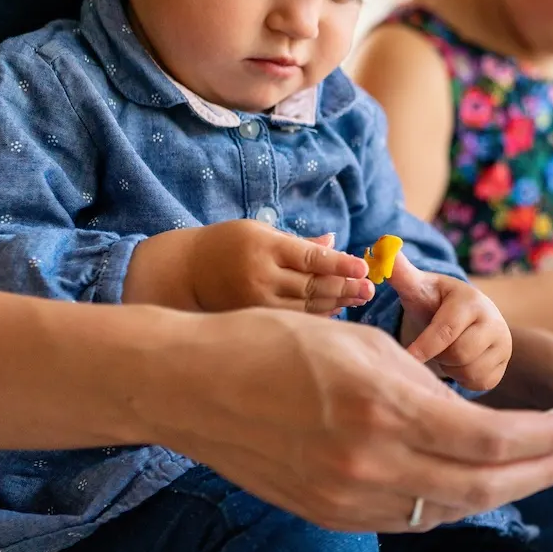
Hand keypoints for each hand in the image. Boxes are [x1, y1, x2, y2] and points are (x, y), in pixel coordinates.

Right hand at [124, 222, 371, 314]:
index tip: (363, 267)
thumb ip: (298, 242)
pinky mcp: (252, 318)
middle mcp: (261, 275)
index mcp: (264, 246)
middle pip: (313, 284)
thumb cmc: (226, 245)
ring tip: (360, 297)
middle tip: (370, 288)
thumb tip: (334, 242)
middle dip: (346, 286)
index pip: (311, 258)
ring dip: (336, 302)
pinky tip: (335, 311)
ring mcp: (256, 300)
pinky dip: (316, 315)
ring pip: (306, 305)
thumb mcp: (260, 232)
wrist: (183, 271)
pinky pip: (292, 319)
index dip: (340, 264)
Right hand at [140, 310, 552, 530]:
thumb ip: (429, 386)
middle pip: (486, 486)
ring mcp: (348, 498)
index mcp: (386, 410)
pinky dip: (453, 498)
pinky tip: (480, 478)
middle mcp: (371, 464)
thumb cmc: (276, 344)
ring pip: (451, 508)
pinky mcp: (331, 515)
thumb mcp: (367, 344)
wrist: (191, 387)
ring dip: (506, 487)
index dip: (552, 439)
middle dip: (547, 469)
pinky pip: (411, 516)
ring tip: (546, 462)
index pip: (495, 440)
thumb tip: (478, 418)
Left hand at [386, 250, 513, 390]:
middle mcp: (494, 320)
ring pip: (470, 372)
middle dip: (439, 355)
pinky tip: (459, 363)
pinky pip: (480, 383)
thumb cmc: (435, 302)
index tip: (406, 357)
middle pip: (459, 355)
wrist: (465, 315)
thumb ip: (401, 271)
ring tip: (446, 352)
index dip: (424, 347)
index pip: (446, 331)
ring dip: (451, 368)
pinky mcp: (505, 363)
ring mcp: (504, 343)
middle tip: (433, 345)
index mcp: (471, 301)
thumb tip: (383, 244)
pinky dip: (464, 378)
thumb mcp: (419, 287)